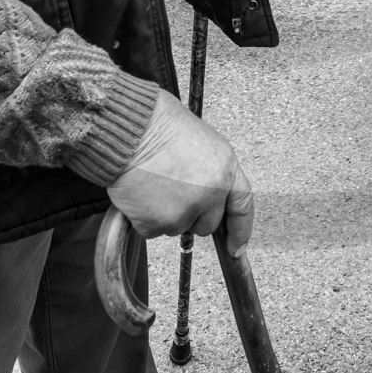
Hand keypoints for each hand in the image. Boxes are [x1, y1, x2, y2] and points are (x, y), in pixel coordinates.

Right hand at [107, 91, 252, 255]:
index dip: (240, 230)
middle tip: (173, 191)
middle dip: (192, 216)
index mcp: (225, 168)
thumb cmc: (159, 125)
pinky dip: (144, 217)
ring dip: (166, 213)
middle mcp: (210, 193)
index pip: (242, 206)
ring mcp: (184, 211)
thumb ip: (211, 172)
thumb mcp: (201, 141)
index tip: (235, 248)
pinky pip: (152, 229)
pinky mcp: (158, 223)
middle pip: (207, 224)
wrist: (129, 129)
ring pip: (178, 227)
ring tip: (154, 182)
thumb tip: (210, 196)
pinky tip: (141, 192)